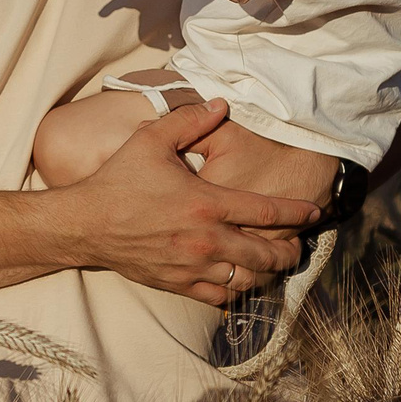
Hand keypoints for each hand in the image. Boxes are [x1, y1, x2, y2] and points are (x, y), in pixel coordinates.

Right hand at [60, 99, 317, 305]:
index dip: (297, 212)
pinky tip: (241, 282)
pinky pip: (220, 297)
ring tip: (275, 265)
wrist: (86, 224)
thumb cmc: (119, 180)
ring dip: (267, 273)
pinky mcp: (178, 284)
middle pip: (266, 254)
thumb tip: (221, 104)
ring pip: (247, 280)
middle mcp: (206, 239)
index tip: (314, 211)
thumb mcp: (152, 140)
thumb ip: (190, 120)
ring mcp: (193, 266)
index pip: (267, 212)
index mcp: (207, 203)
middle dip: (289, 251)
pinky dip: (237, 292)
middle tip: (298, 246)